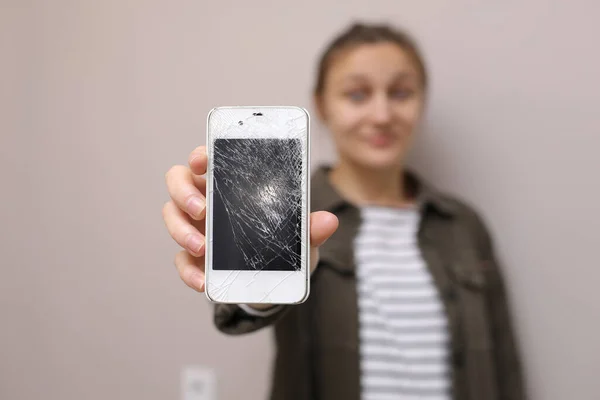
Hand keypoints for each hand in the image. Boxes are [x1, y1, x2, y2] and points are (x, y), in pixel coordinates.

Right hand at [163, 145, 338, 295]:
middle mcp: (207, 200)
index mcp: (229, 184)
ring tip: (203, 246)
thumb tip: (329, 221)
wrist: (272, 281)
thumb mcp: (299, 237)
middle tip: (202, 208)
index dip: (201, 155)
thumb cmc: (282, 244)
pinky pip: (180, 260)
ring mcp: (196, 227)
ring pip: (171, 216)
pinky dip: (189, 271)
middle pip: (178, 182)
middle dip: (183, 192)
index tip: (204, 160)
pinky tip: (203, 280)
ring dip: (181, 230)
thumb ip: (310, 228)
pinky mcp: (193, 257)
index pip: (208, 159)